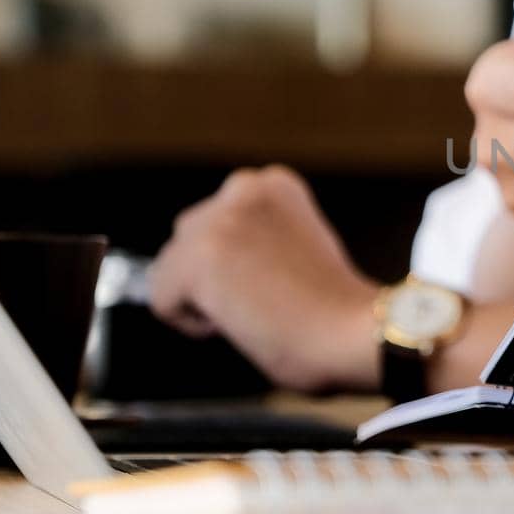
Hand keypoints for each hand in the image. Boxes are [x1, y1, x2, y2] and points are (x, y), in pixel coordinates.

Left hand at [150, 166, 382, 393]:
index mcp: (272, 184)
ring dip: (202, 298)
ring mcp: (218, 220)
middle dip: (214, 276)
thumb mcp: (297, 245)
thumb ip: (259, 239)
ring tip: (254, 310)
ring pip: (171, 270)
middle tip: (262, 300)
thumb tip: (223, 266)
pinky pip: (162, 300)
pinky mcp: (198, 257)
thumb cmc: (334, 307)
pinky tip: (239, 321)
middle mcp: (243, 189)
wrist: (350, 330)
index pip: (217, 223)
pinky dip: (191, 323)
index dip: (239, 264)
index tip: (275, 281)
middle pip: (188, 240)